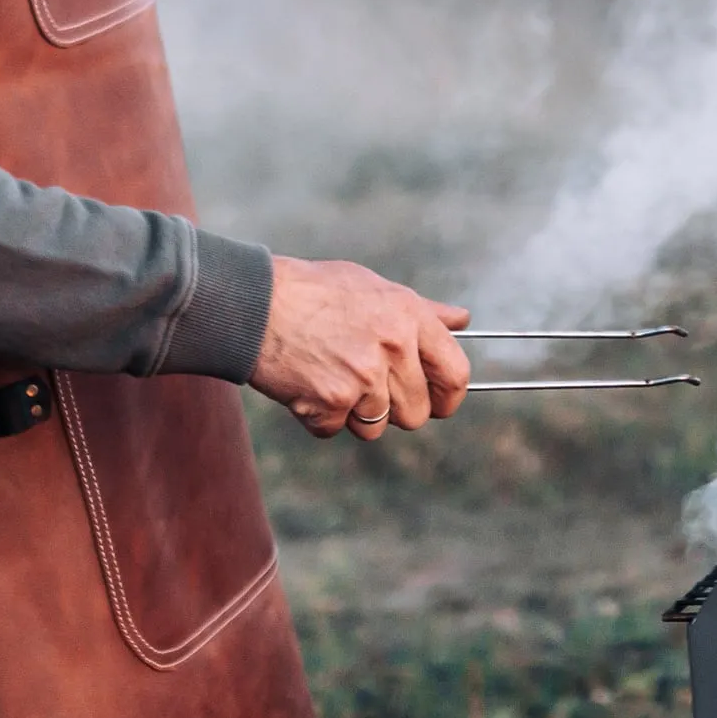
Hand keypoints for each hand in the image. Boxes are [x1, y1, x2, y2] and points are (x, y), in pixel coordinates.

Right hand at [249, 256, 470, 441]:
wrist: (254, 302)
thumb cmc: (315, 292)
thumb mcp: (375, 288)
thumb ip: (422, 311)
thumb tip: (462, 320)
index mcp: (409, 317)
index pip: (456, 375)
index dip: (449, 397)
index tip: (437, 403)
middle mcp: (393, 347)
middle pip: (416, 413)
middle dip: (393, 409)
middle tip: (364, 387)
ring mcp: (362, 377)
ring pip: (376, 427)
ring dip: (352, 414)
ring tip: (328, 375)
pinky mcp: (329, 401)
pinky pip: (332, 430)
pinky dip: (316, 416)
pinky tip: (303, 383)